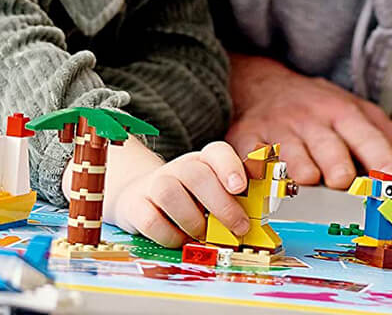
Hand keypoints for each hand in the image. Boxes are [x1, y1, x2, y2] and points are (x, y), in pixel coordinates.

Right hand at [111, 141, 250, 247]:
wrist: (140, 197)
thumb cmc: (186, 199)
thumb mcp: (213, 194)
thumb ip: (233, 201)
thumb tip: (256, 217)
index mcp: (203, 161)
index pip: (217, 152)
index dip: (230, 167)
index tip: (240, 187)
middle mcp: (178, 168)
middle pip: (197, 175)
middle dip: (221, 204)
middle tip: (238, 228)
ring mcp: (154, 184)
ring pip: (170, 193)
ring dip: (192, 221)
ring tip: (202, 235)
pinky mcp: (135, 205)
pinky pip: (151, 220)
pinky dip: (169, 236)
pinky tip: (179, 240)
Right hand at [226, 53, 391, 189]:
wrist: (263, 83)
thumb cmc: (319, 107)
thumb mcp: (361, 116)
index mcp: (344, 113)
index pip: (371, 139)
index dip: (386, 164)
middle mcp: (313, 121)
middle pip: (332, 155)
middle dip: (339, 173)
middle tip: (342, 182)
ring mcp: (279, 131)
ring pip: (295, 164)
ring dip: (303, 179)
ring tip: (308, 180)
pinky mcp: (248, 140)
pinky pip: (254, 165)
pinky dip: (261, 177)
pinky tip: (268, 182)